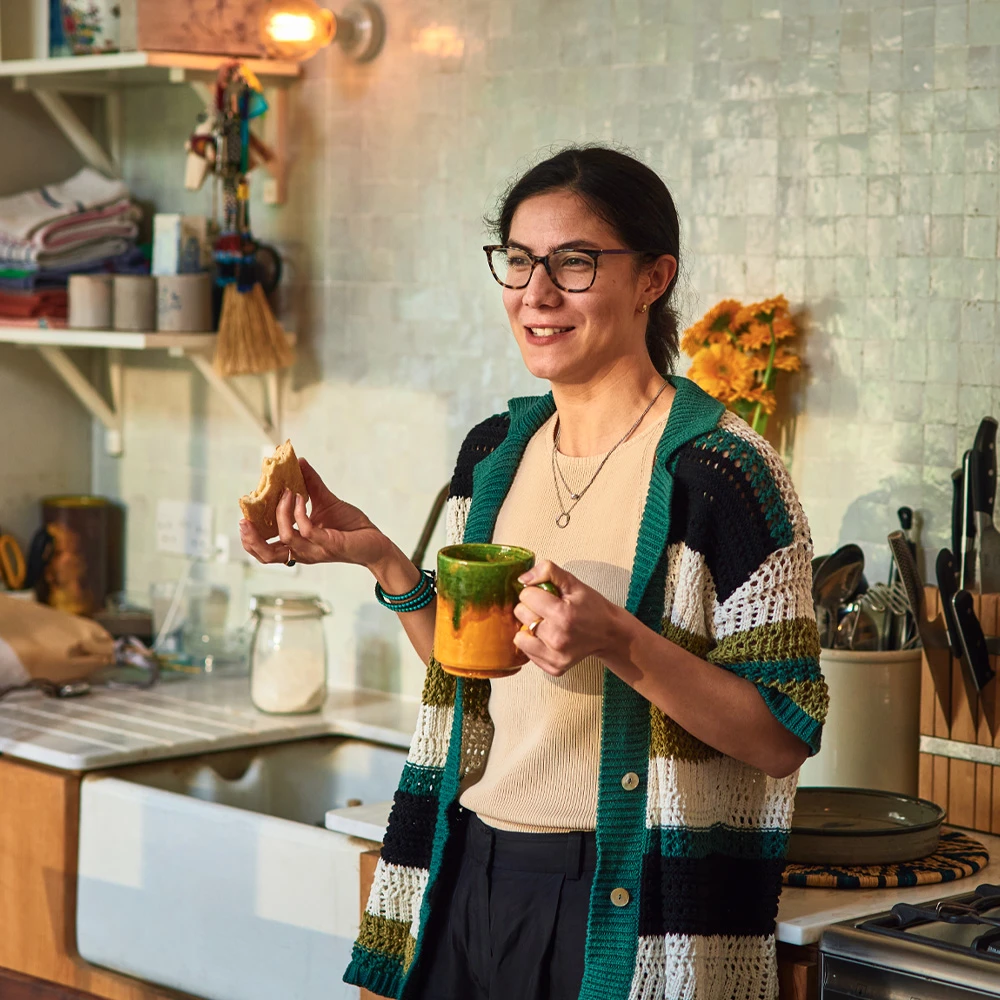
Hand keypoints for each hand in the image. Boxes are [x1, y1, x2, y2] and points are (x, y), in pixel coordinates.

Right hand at [239, 458, 390, 567]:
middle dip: (252, 539)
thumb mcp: (327, 502)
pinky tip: (300, 498)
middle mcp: (304, 552)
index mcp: (299, 545)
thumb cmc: (351, 526)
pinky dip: (299, 512)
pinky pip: (307, 530)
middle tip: (245, 520)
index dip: (251, 540)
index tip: (243, 519)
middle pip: (268, 556)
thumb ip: (311, 484)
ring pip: (286, 537)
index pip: (267, 552)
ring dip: (282, 513)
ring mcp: (316, 549)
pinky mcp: (330, 544)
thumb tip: (298, 462)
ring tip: (286, 493)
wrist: (376, 540)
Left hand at [512, 560, 626, 676]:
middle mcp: (557, 638)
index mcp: (562, 614)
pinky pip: (527, 652)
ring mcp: (555, 656)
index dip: (535, 592)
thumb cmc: (592, 607)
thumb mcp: (574, 582)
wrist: (609, 633)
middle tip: (549, 610)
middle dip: (531, 608)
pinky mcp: (553, 668)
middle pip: (520, 614)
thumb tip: (522, 579)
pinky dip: (534, 644)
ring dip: (529, 628)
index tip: (547, 596)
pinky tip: (549, 638)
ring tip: (546, 624)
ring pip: (519, 636)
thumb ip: (548, 571)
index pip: (526, 596)